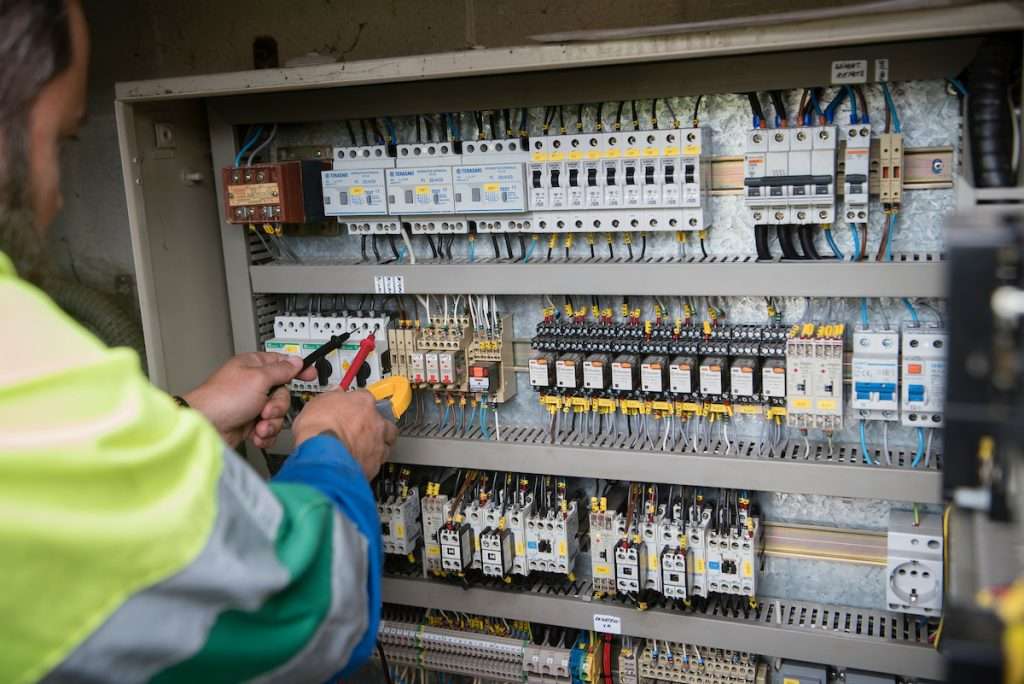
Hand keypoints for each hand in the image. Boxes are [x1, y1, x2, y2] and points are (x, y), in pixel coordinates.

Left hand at [184, 352, 315, 447]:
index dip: (297, 369)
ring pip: (278, 413)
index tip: (310, 374)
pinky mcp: (250, 423)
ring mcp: (251, 405)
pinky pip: (269, 428)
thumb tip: (296, 360)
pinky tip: (255, 434)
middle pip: (283, 393)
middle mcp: (253, 385)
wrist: (206, 427)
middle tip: (266, 409)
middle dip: (278, 406)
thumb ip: (281, 370)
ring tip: (258, 424)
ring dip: (271, 422)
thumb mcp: (258, 379)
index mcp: (254, 367)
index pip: (282, 363)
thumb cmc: (222, 399)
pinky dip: (265, 433)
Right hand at [292, 390, 398, 479]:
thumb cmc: (318, 430)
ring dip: (377, 445)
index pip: (367, 398)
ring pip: (387, 443)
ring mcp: (378, 443)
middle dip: (377, 425)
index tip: (353, 408)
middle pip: (385, 421)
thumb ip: (331, 397)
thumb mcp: (317, 403)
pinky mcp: (375, 464)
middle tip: (363, 430)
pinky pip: (377, 462)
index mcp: (363, 402)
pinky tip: (359, 464)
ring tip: (363, 449)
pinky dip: (370, 463)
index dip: (358, 405)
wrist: (322, 455)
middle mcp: (375, 422)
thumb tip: (333, 393)